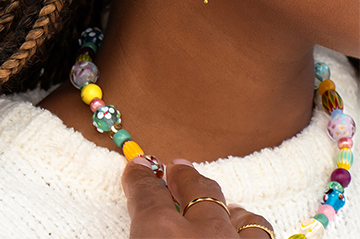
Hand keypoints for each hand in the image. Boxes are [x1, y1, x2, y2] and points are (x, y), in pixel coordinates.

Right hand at [122, 158, 273, 238]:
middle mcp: (205, 236)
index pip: (146, 193)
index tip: (138, 167)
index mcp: (161, 233)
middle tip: (176, 167)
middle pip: (195, 190)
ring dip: (227, 208)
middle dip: (185, 176)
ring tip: (220, 206)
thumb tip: (144, 216)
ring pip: (242, 217)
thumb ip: (141, 228)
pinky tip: (242, 234)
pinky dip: (250, 232)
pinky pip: (261, 238)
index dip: (140, 177)